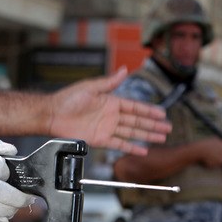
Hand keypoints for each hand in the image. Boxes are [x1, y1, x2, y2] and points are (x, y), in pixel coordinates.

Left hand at [48, 67, 170, 154]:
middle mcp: (111, 115)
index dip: (149, 110)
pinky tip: (142, 150)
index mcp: (111, 101)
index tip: (162, 113)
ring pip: (132, 132)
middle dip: (153, 125)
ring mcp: (107, 128)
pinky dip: (131, 147)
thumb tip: (124, 70)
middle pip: (137, 121)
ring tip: (161, 138)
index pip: (135, 107)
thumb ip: (109, 82)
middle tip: (168, 128)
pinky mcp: (100, 139)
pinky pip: (119, 144)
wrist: (52, 114)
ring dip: (147, 136)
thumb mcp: (90, 87)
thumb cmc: (68, 98)